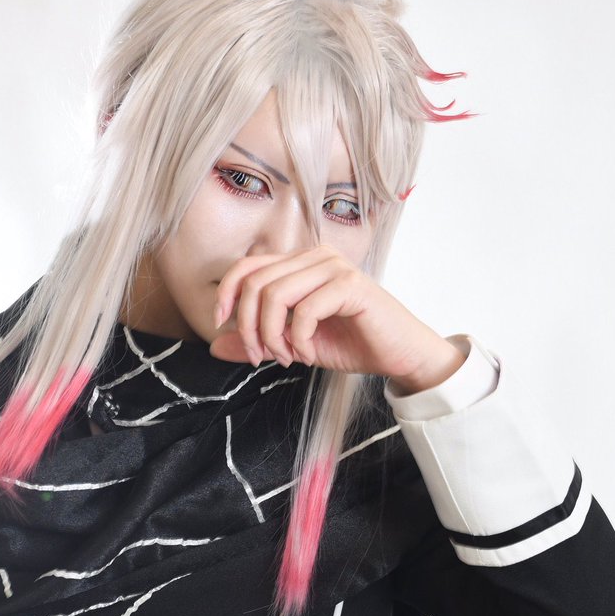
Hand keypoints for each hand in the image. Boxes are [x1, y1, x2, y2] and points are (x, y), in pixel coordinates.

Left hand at [208, 244, 465, 391]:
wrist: (400, 355)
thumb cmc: (353, 344)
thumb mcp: (294, 346)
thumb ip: (257, 343)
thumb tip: (214, 346)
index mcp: (301, 263)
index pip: (247, 266)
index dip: (226, 294)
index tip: (221, 326)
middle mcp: (315, 257)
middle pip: (256, 283)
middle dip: (250, 327)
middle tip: (262, 357)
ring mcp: (334, 267)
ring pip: (275, 296)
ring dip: (272, 336)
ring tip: (288, 358)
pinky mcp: (350, 285)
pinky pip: (304, 311)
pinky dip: (298, 341)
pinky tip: (307, 356)